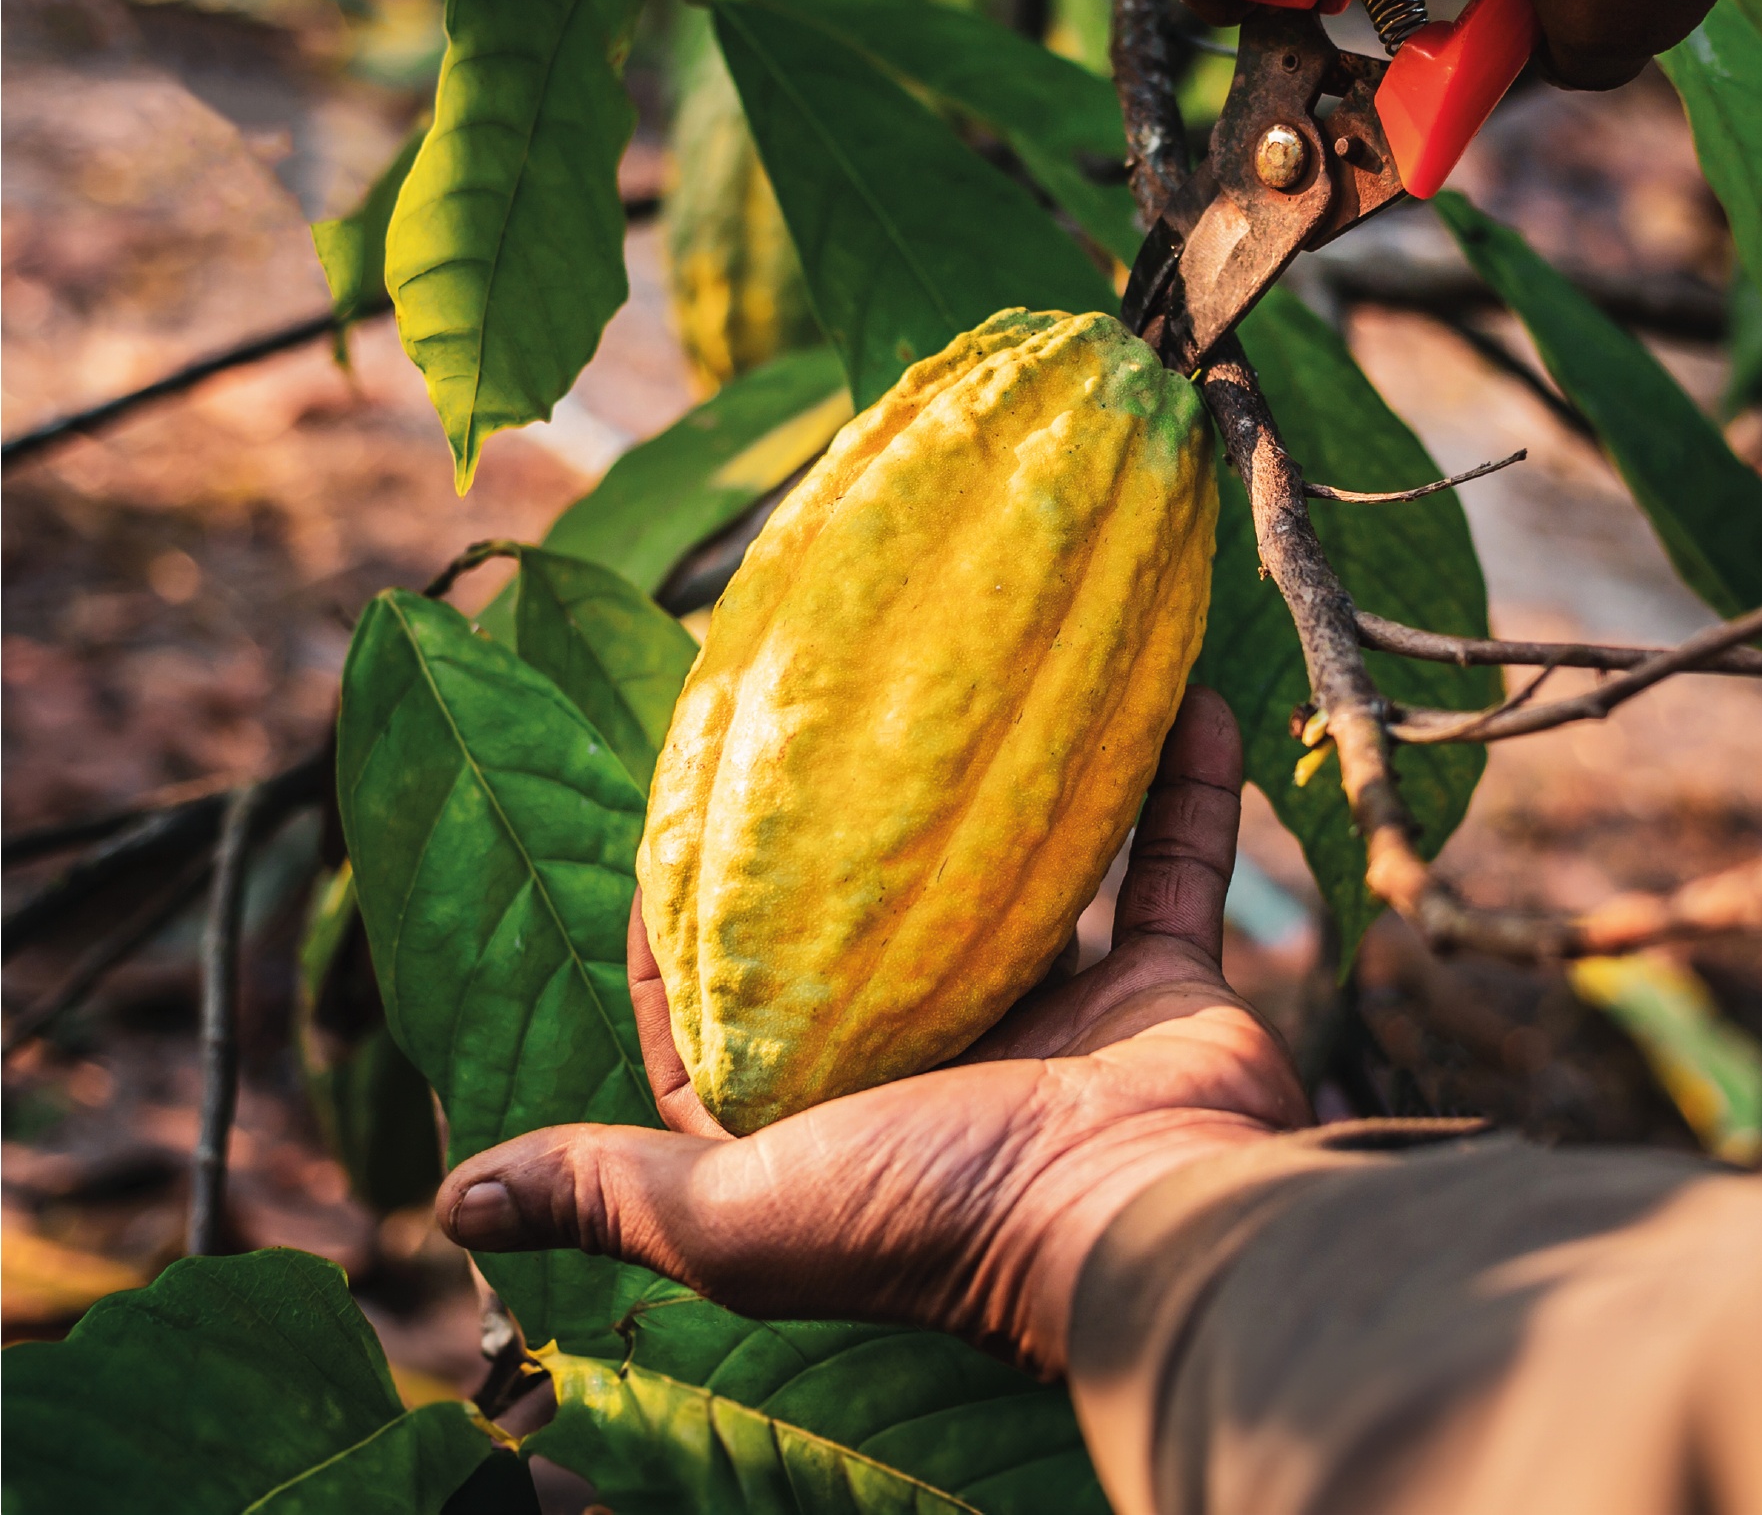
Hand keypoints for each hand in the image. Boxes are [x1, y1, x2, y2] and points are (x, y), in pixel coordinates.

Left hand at [435, 688, 1310, 1373]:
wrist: (1144, 1226)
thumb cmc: (934, 1214)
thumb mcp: (742, 1215)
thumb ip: (611, 1195)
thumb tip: (453, 1204)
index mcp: (837, 1109)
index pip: (730, 1006)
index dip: (684, 917)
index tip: (672, 809)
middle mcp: (944, 1053)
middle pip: (882, 920)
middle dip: (856, 823)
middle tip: (834, 699)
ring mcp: (1063, 1011)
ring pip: (1032, 867)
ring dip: (1027, 776)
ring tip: (998, 665)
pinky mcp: (1160, 982)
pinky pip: (1171, 862)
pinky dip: (1180, 785)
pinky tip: (1178, 692)